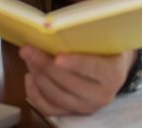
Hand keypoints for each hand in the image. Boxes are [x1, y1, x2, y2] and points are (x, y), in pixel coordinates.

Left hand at [20, 45, 135, 115]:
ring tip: (28, 58)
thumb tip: (56, 28)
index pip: (94, 69)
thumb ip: (84, 35)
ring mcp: (86, 106)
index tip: (58, 58)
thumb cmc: (103, 48)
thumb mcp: (102, 38)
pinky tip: (29, 76)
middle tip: (29, 50)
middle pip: (69, 83)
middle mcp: (101, 95)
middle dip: (45, 65)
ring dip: (38, 76)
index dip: (75, 63)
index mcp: (113, 74)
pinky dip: (35, 94)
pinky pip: (49, 108)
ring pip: (56, 96)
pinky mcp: (72, 112)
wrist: (111, 67)